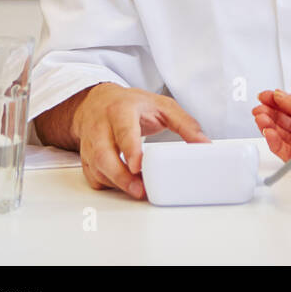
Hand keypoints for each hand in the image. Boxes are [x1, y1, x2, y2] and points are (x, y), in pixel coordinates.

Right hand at [70, 83, 209, 199]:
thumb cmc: (133, 104)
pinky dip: (110, 185)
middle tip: (140, 189)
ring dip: (117, 183)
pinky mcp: (86, 157)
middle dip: (121, 176)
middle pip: (104, 154)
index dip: (130, 149)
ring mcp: (90, 143)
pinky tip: (125, 185)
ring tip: (138, 190)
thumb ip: (185, 123)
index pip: (123, 130)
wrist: (98, 101)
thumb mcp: (163, 106)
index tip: (137, 166)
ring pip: (97, 168)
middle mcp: (101, 126)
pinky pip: (94, 176)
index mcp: (121, 110)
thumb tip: (204, 144)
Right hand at [252, 89, 290, 174]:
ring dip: (270, 127)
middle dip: (270, 115)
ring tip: (261, 119)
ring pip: (283, 137)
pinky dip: (275, 142)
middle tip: (258, 110)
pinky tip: (268, 133)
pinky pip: (287, 152)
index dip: (277, 102)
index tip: (263, 97)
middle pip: (285, 122)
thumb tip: (276, 95)